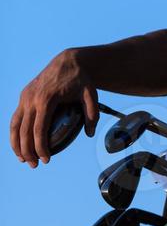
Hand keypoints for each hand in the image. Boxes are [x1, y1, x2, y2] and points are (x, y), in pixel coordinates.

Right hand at [9, 50, 98, 166]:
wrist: (69, 60)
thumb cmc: (81, 79)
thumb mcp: (91, 95)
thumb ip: (92, 114)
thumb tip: (89, 133)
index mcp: (46, 99)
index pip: (39, 129)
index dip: (40, 147)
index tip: (46, 159)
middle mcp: (32, 98)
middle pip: (24, 131)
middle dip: (27, 151)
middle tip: (35, 165)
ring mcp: (25, 96)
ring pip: (15, 125)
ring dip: (16, 144)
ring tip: (23, 159)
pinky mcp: (24, 95)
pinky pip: (15, 117)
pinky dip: (14, 132)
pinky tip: (19, 144)